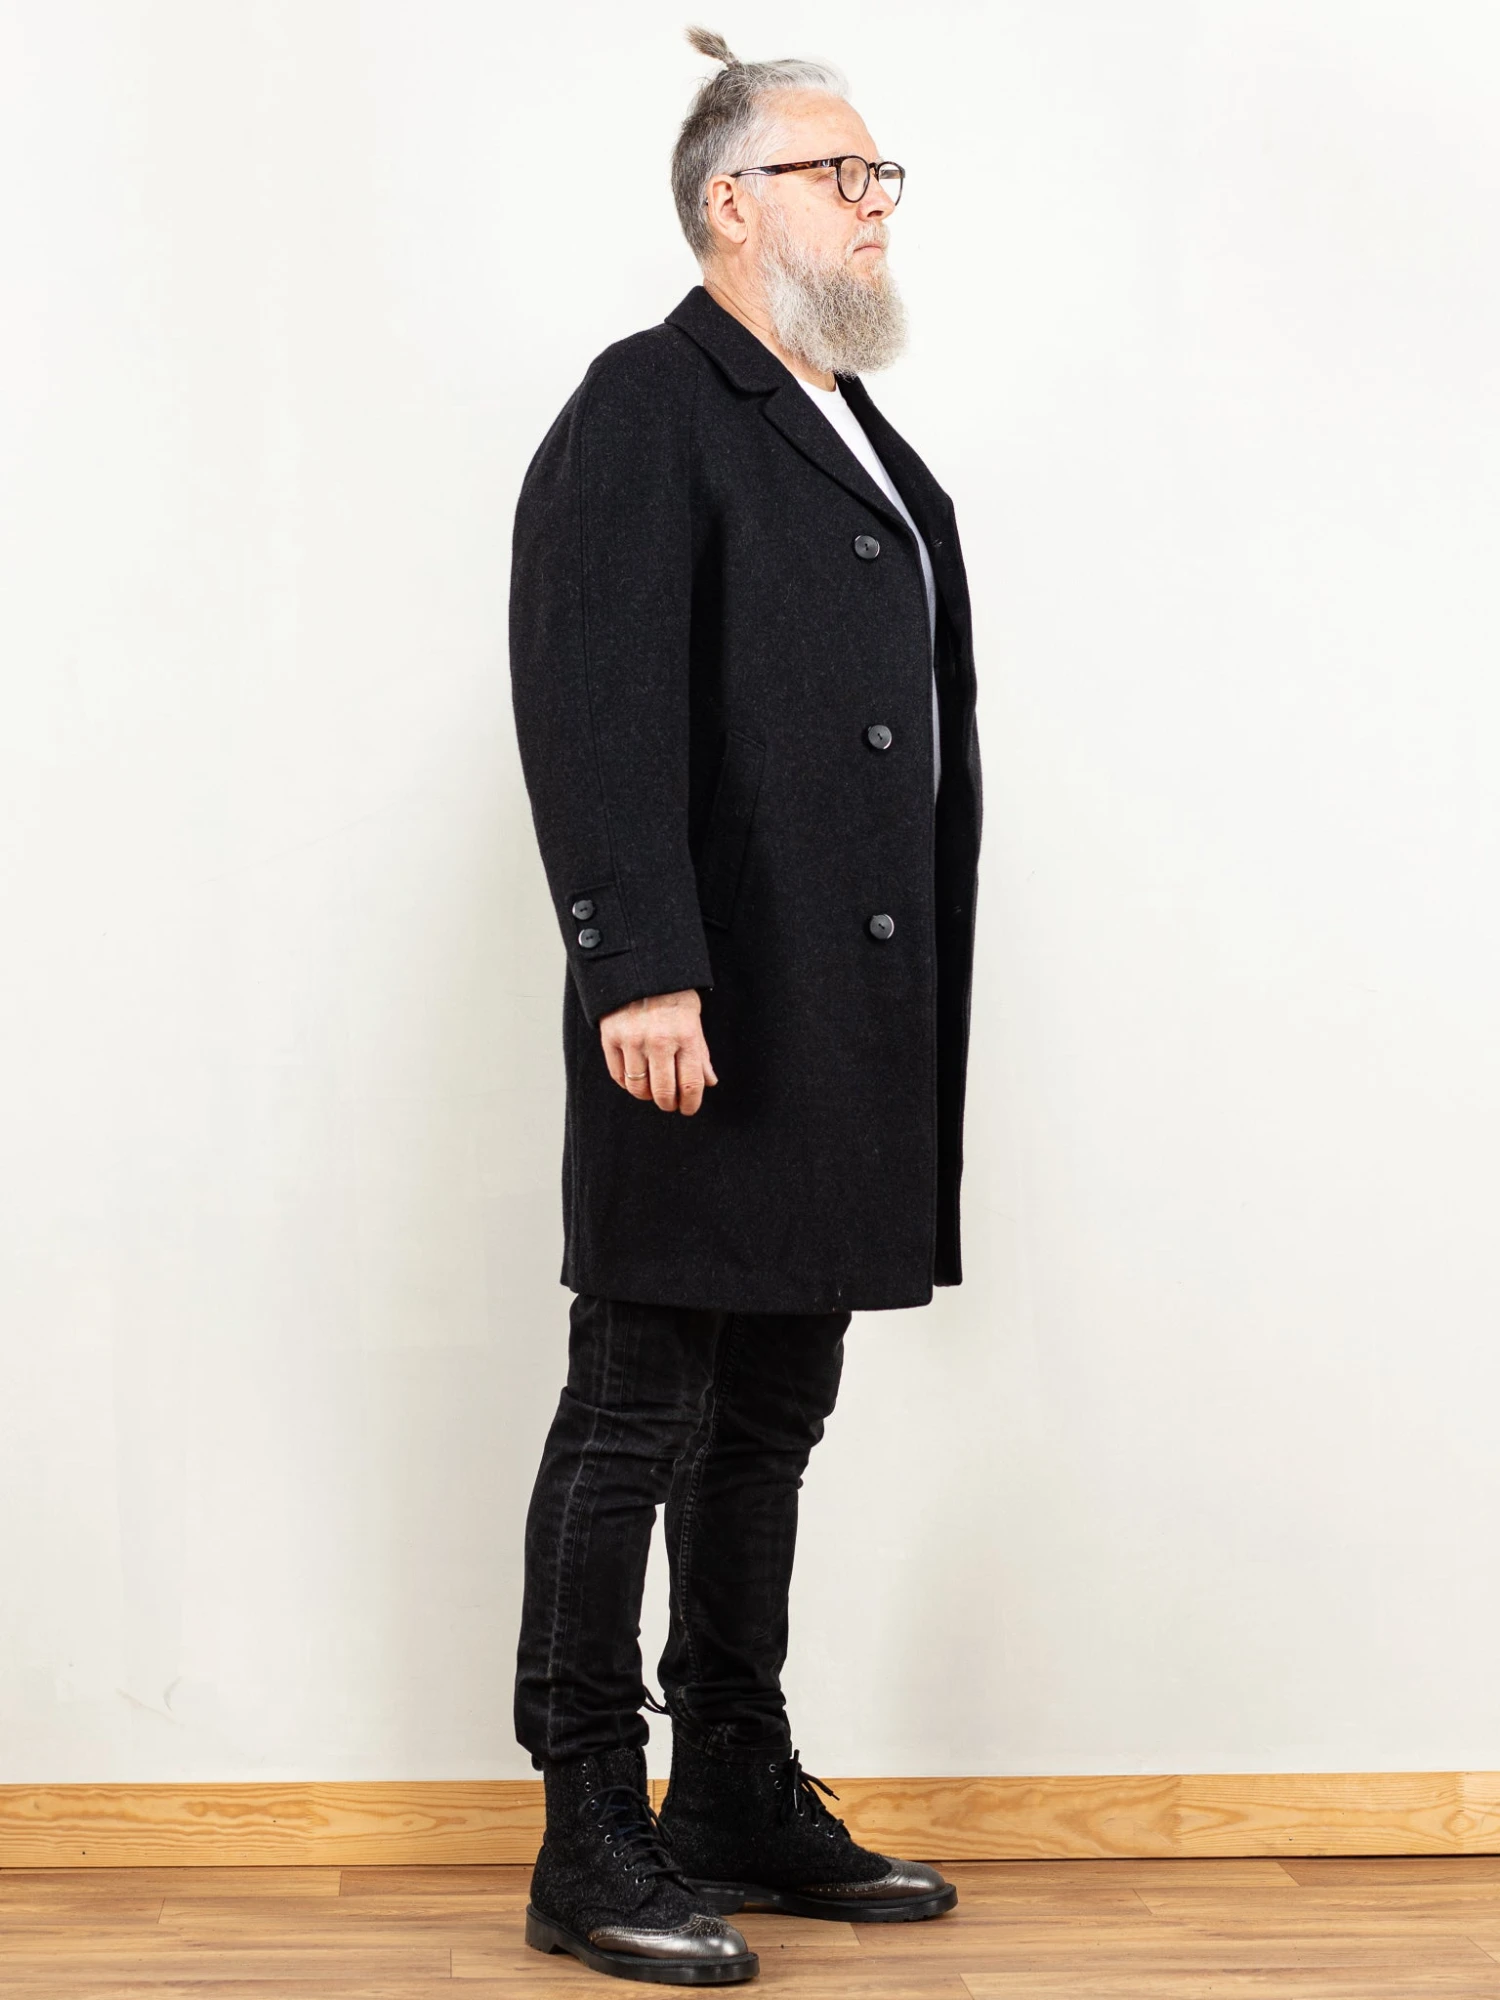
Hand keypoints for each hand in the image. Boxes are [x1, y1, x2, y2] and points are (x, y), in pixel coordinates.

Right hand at [599, 989, 717, 1115]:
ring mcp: (633, 1040)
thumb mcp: (694, 1019)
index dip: (691, 1103)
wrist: (639, 966)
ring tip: (652, 1092)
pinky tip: (635, 1080)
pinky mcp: (611, 1038)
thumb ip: (700, 1053)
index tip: (689, 1108)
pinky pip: (618, 1075)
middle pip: (664, 1092)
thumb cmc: (672, 993)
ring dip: (647, 1096)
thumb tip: (709, 1081)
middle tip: (671, 1104)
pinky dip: (627, 1083)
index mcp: (686, 1035)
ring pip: (638, 1087)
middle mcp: (659, 1040)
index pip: (691, 1084)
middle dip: (669, 1104)